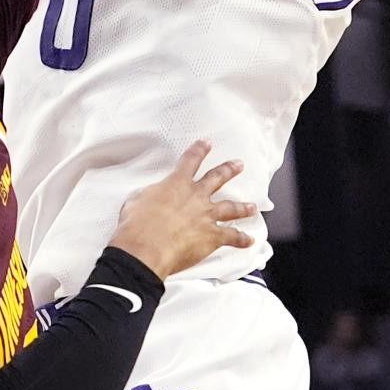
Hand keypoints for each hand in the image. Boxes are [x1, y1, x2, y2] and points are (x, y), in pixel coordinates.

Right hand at [110, 140, 254, 279]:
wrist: (147, 247)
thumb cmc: (137, 224)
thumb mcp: (138, 199)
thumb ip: (151, 194)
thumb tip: (153, 197)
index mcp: (177, 183)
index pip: (191, 160)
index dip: (200, 150)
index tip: (207, 143)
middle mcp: (196, 196)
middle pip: (217, 178)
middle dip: (229, 170)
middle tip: (238, 164)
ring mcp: (207, 216)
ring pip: (230, 208)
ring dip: (243, 207)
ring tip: (252, 206)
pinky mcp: (212, 237)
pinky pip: (231, 237)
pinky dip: (242, 239)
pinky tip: (249, 240)